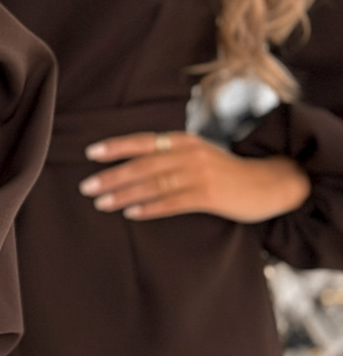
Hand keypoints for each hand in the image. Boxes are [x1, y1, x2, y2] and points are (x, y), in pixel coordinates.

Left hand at [78, 131, 307, 223]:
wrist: (268, 182)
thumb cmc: (226, 172)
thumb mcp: (198, 156)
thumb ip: (170, 157)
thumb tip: (131, 166)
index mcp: (184, 141)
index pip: (143, 141)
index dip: (116, 147)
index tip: (90, 153)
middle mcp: (189, 154)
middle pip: (143, 165)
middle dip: (112, 175)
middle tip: (86, 186)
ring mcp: (200, 174)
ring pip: (154, 184)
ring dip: (124, 194)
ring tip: (101, 202)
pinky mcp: (210, 195)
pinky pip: (173, 202)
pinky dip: (150, 207)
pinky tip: (131, 213)